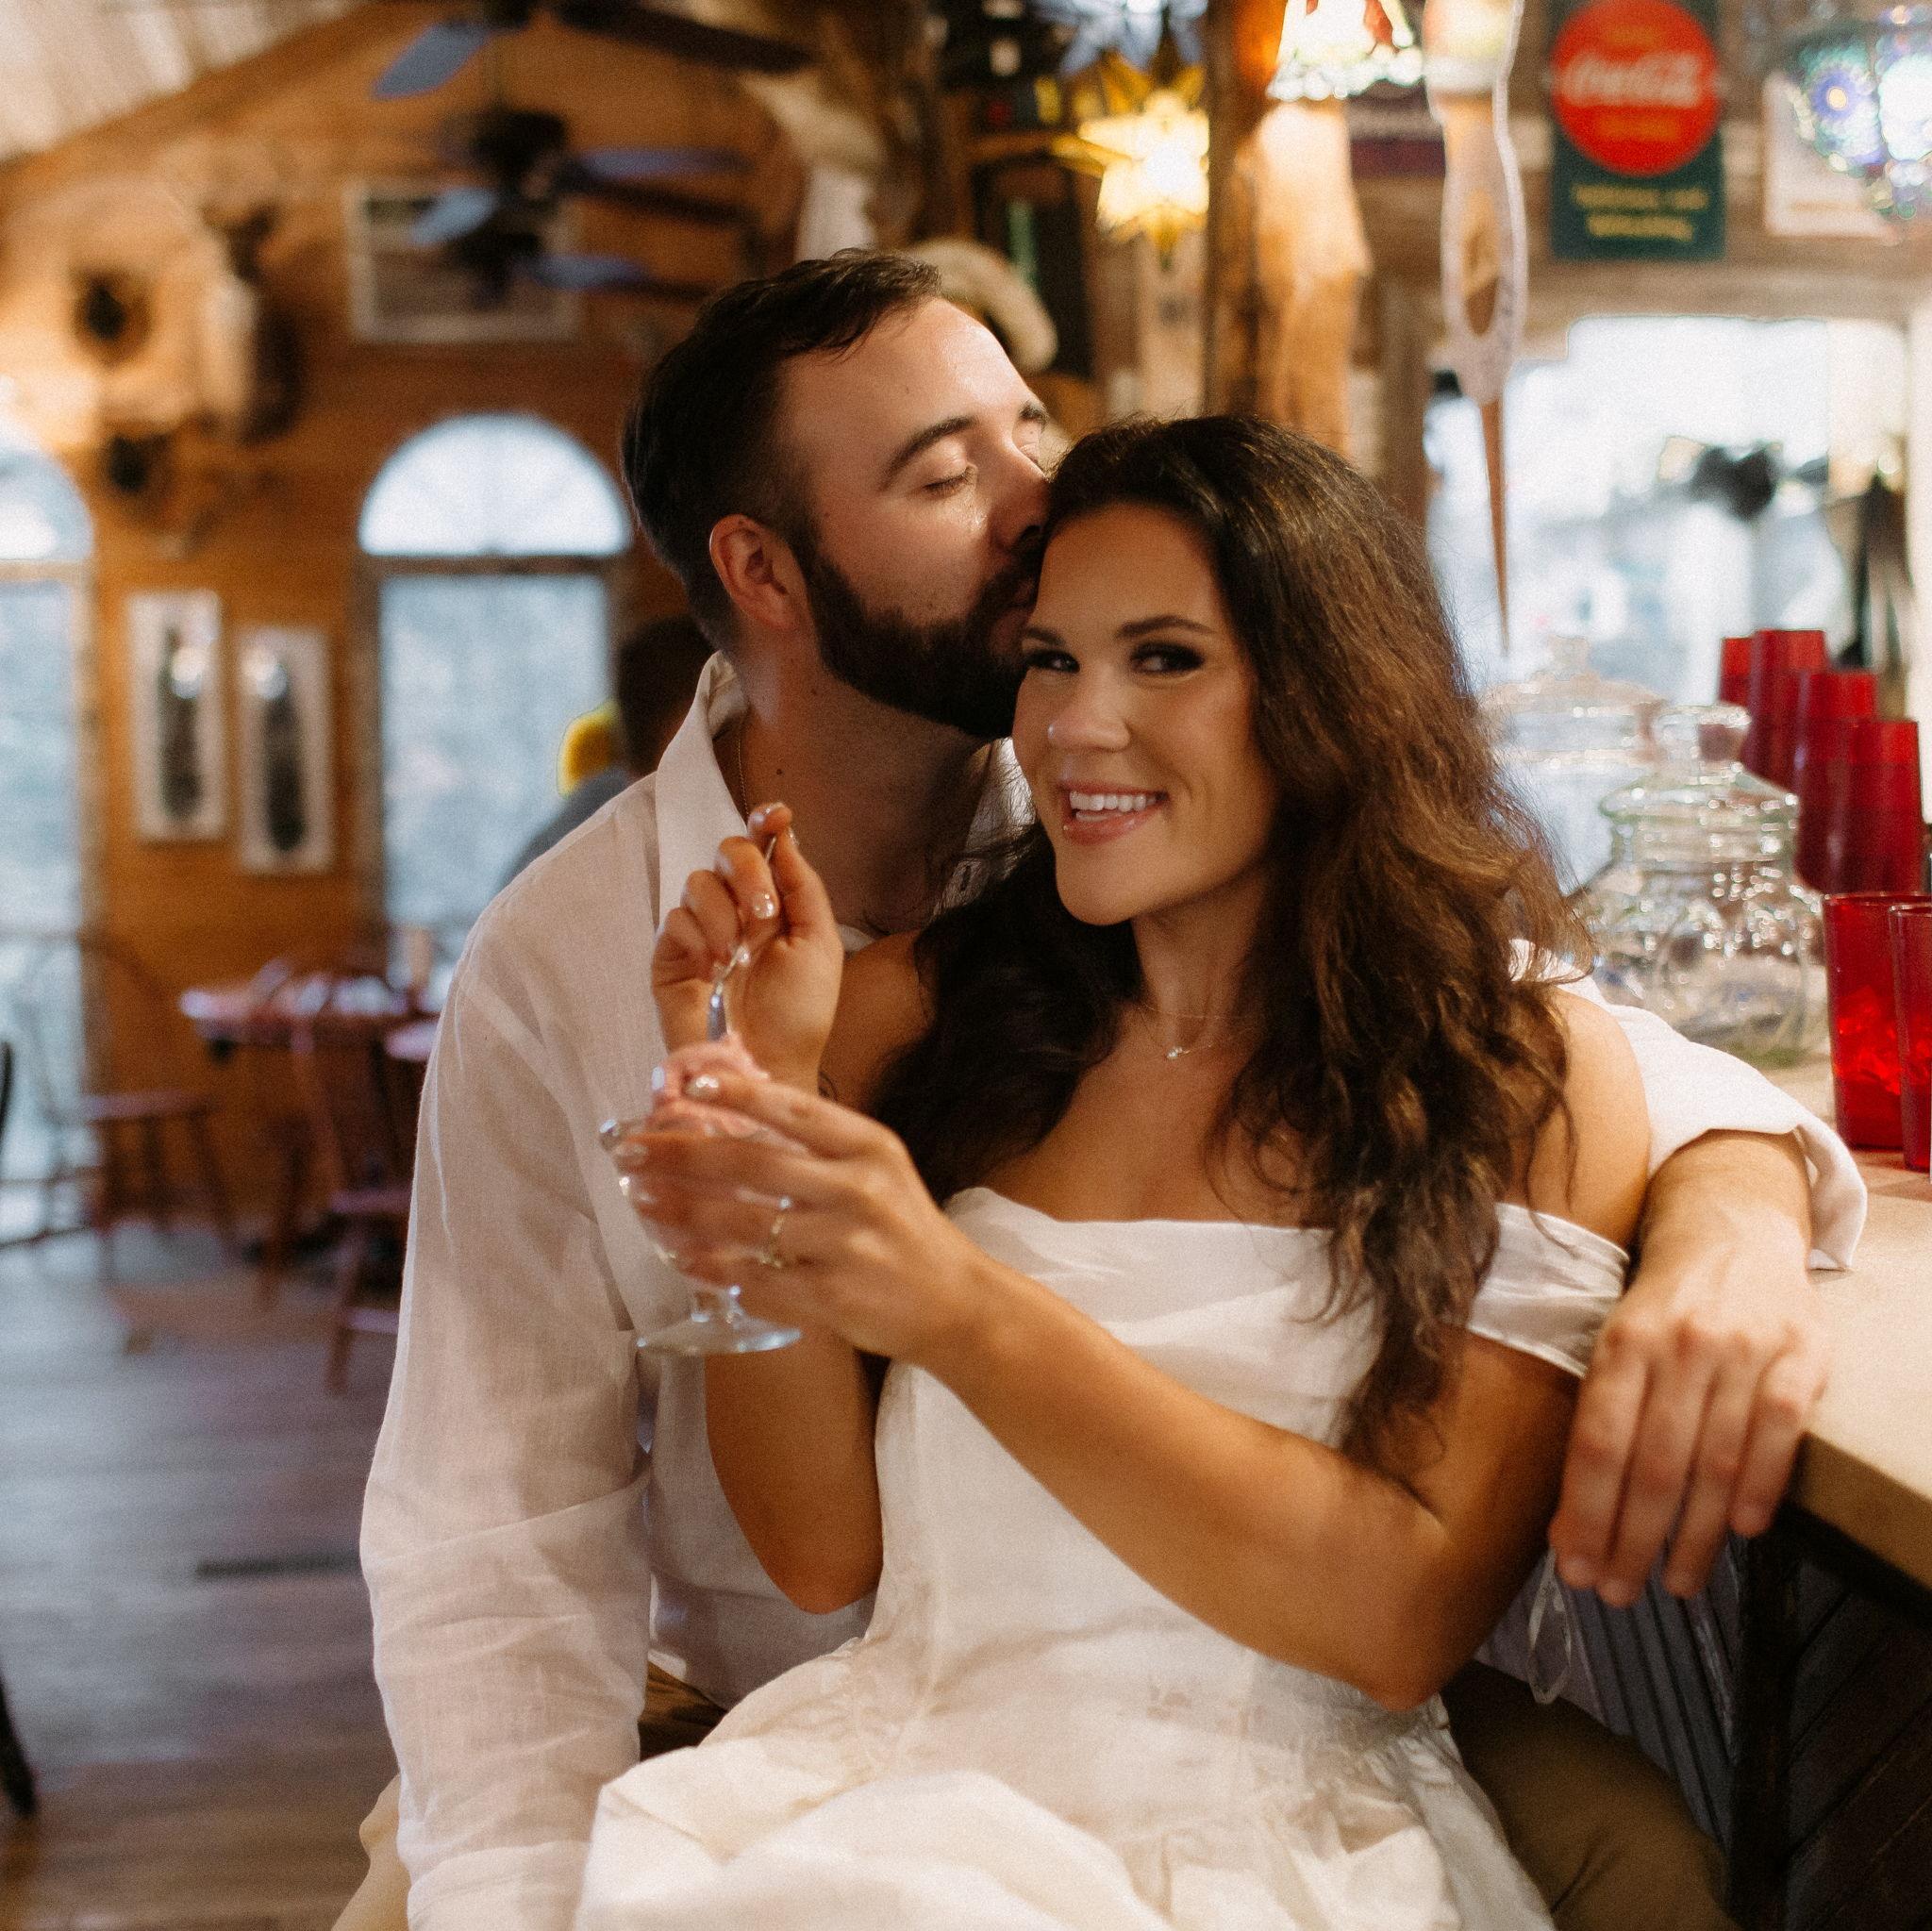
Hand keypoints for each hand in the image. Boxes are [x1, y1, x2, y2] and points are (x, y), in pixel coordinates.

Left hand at [615, 1069, 993, 1365]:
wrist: (954, 1302)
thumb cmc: (902, 1228)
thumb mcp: (877, 1169)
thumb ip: (817, 1145)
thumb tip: (731, 1114)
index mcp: (869, 1146)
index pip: (795, 1109)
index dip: (738, 1092)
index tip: (688, 1082)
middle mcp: (859, 1189)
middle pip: (752, 1163)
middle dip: (681, 1154)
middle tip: (633, 1151)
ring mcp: (845, 1246)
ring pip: (744, 1225)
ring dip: (683, 1212)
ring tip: (644, 1201)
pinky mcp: (831, 1296)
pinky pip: (756, 1279)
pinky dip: (713, 1270)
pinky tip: (685, 1260)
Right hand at [653, 803, 844, 1086]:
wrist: (767, 1065)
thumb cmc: (799, 1015)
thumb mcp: (819, 945)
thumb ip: (803, 887)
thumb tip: (786, 834)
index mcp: (776, 904)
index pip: (764, 846)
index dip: (765, 821)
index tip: (776, 813)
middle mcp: (737, 909)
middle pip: (727, 849)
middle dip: (748, 871)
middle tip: (764, 912)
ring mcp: (701, 931)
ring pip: (699, 881)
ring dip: (724, 913)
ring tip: (738, 956)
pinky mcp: (671, 956)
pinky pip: (674, 918)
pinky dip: (698, 937)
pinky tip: (714, 968)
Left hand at [1550, 1207, 1829, 1604]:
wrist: (1732, 1231)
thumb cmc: (1662, 1308)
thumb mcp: (1616, 1345)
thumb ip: (1600, 1423)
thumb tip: (1564, 1524)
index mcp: (1622, 1343)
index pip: (1598, 1443)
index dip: (1585, 1513)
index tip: (1575, 1569)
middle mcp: (1680, 1346)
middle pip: (1654, 1463)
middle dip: (1632, 1539)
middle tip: (1617, 1593)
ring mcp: (1743, 1349)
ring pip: (1715, 1461)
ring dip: (1694, 1535)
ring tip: (1676, 1582)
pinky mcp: (1800, 1354)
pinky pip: (1780, 1431)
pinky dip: (1761, 1487)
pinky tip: (1741, 1531)